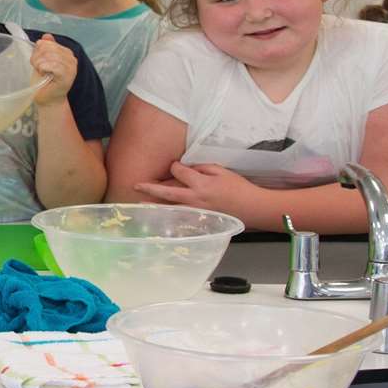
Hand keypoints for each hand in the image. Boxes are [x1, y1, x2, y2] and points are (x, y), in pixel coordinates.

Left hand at [29, 33, 76, 106]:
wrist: (47, 99)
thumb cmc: (44, 81)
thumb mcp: (42, 61)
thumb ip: (45, 48)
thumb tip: (47, 36)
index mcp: (66, 52)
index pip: (47, 43)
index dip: (37, 51)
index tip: (37, 62)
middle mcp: (71, 57)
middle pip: (47, 48)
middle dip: (37, 58)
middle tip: (38, 68)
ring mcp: (71, 67)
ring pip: (49, 56)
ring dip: (39, 64)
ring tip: (41, 72)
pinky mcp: (68, 76)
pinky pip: (53, 65)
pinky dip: (44, 68)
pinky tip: (44, 74)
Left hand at [133, 162, 259, 212]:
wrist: (252, 207)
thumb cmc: (239, 188)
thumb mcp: (221, 171)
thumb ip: (202, 168)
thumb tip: (187, 168)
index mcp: (201, 184)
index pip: (179, 172)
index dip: (175, 167)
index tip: (175, 165)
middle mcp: (196, 199)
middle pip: (168, 193)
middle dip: (150, 188)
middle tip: (135, 185)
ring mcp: (197, 212)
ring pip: (171, 209)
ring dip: (156, 207)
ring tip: (140, 206)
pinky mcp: (201, 221)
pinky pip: (182, 220)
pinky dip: (171, 219)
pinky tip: (161, 220)